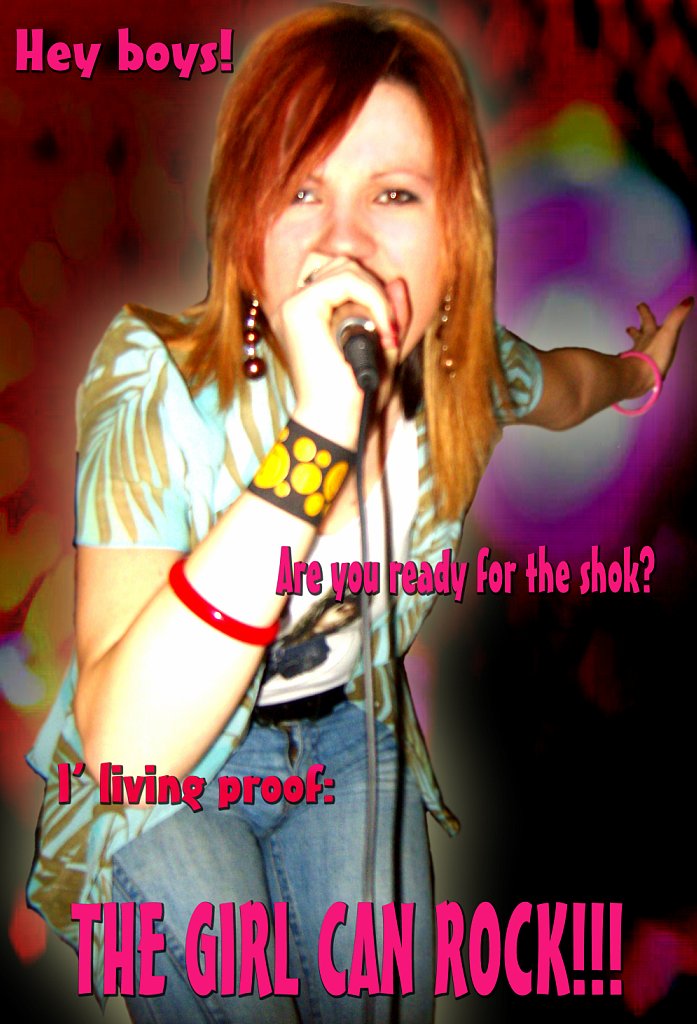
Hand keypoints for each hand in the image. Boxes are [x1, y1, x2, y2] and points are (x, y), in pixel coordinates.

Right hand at [265, 257, 402, 445]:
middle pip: (342, 264)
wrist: (336, 422)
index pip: (341, 275)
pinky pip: (346, 281)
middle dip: (375, 290)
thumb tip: (397, 281)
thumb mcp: (383, 349)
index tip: (389, 330)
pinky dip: (374, 300)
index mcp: (307, 315)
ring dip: (376, 295)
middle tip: (390, 330)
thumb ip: (391, 315)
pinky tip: (382, 331)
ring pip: (345, 268)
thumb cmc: (355, 396)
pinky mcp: (299, 309)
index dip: (372, 291)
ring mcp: (293, 306)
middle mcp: (294, 307)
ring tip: (386, 332)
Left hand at [626, 297, 693, 387]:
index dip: (644, 311)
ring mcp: (636, 359)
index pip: (647, 320)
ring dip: (633, 347)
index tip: (639, 304)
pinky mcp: (635, 372)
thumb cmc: (655, 354)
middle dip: (634, 330)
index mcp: (650, 335)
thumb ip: (677, 316)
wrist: (638, 377)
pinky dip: (633, 366)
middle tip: (628, 327)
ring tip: (629, 348)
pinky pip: (634, 367)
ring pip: (634, 350)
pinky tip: (633, 369)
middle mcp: (641, 345)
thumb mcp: (669, 333)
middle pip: (637, 335)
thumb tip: (689, 299)